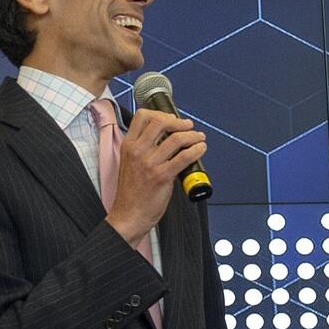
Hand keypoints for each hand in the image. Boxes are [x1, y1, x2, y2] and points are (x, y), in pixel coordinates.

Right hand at [105, 108, 206, 245]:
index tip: (171, 118)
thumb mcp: (129, 163)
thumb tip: (165, 138)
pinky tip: (200, 150)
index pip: (142, 116)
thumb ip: (143, 149)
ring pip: (176, 138)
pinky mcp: (162, 176)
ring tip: (199, 138)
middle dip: (179, 122)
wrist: (128, 215)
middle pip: (160, 122)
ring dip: (192, 136)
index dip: (160, 113)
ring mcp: (149, 163)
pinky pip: (184, 157)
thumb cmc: (131, 193)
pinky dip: (196, 150)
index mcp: (128, 145)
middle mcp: (138, 151)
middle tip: (188, 126)